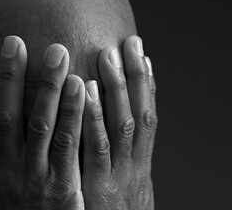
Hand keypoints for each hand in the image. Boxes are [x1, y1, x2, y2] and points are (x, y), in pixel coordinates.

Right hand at [0, 36, 84, 208]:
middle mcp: (10, 169)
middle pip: (9, 117)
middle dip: (13, 78)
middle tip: (18, 42)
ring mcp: (38, 175)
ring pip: (42, 124)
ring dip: (49, 87)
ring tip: (58, 54)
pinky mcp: (65, 184)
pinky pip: (71, 144)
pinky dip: (76, 113)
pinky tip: (83, 88)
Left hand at [82, 36, 157, 209]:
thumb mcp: (124, 188)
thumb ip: (119, 160)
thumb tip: (114, 128)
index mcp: (141, 164)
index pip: (148, 117)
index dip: (148, 85)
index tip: (143, 55)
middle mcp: (133, 166)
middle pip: (138, 114)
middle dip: (133, 77)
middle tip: (128, 43)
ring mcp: (115, 175)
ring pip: (120, 124)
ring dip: (114, 88)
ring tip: (107, 54)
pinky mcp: (93, 186)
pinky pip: (93, 146)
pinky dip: (91, 115)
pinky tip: (82, 89)